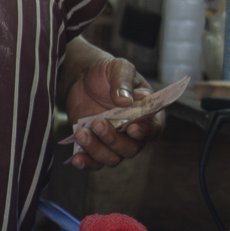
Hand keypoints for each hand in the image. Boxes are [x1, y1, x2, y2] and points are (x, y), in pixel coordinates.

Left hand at [62, 53, 160, 168]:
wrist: (82, 79)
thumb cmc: (107, 73)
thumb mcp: (117, 68)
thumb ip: (123, 81)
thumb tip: (125, 100)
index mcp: (146, 112)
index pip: (153, 128)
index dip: (146, 132)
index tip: (132, 128)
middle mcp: (133, 131)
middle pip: (131, 148)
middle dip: (114, 139)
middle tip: (98, 123)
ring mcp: (114, 140)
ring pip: (112, 158)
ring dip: (97, 150)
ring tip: (82, 133)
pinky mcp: (96, 146)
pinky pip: (94, 162)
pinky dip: (86, 163)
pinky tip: (76, 158)